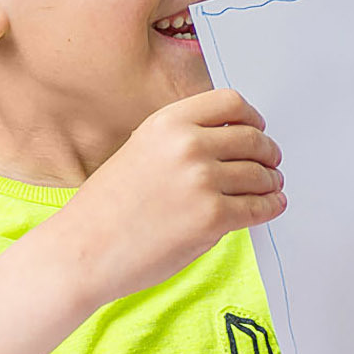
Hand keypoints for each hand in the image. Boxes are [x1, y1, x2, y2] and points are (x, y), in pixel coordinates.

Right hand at [58, 88, 285, 304]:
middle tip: (271, 162)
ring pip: (260, 174)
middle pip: (253, 138)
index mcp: (168, 122)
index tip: (258, 128)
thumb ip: (182, 140)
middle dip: (267, 152)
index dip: (252, 118)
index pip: (231, 103)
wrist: (82, 250)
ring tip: (270, 187)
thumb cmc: (105, 208)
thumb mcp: (140, 149)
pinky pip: (259, 207)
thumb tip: (229, 140)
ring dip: (271, 182)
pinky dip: (271, 206)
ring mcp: (202, 181)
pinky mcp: (212, 217)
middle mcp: (188, 145)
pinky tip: (271, 206)